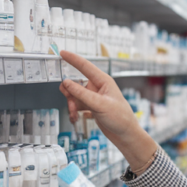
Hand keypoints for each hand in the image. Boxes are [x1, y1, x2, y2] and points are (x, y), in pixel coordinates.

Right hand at [58, 50, 156, 169]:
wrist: (125, 134)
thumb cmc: (120, 117)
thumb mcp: (99, 105)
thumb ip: (81, 93)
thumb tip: (66, 83)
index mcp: (104, 81)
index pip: (85, 66)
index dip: (73, 59)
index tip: (62, 53)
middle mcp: (98, 87)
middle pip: (76, 83)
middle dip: (69, 92)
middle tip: (69, 101)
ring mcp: (94, 97)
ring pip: (74, 95)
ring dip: (71, 104)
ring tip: (74, 114)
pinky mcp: (91, 106)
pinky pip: (77, 104)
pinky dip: (74, 111)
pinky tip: (75, 118)